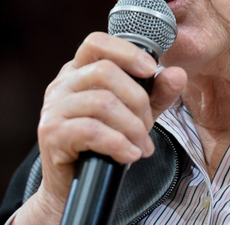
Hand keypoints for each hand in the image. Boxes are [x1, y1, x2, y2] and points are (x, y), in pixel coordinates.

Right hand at [15, 32, 186, 223]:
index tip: (151, 69)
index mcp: (79, 71)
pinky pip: (92, 130)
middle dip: (137, 100)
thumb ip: (157, 93)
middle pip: (105, 72)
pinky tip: (129, 154)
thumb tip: (178, 74)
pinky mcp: (51, 133)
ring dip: (131, 127)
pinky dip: (118, 143)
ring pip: (102, 102)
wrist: (75, 186)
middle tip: (147, 126)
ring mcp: (53, 108)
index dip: (126, 52)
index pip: (96, 42)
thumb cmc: (104, 143)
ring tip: (142, 146)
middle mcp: (62, 84)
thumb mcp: (136, 114)